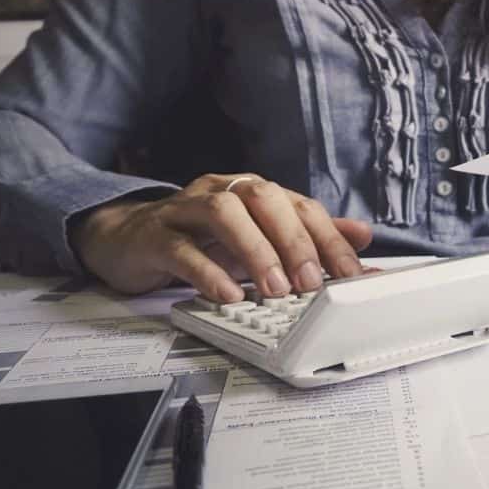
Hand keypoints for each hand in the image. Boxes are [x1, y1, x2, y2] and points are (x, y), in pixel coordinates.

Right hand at [70, 173, 372, 301]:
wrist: (126, 239)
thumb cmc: (198, 238)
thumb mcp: (258, 237)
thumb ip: (308, 236)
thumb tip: (362, 236)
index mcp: (253, 192)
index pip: (300, 205)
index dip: (329, 239)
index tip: (351, 275)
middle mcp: (222, 191)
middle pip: (265, 199)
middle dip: (294, 241)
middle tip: (311, 283)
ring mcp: (185, 210)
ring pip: (223, 214)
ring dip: (255, 251)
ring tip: (274, 290)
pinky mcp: (154, 235)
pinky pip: (181, 248)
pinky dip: (207, 272)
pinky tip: (227, 296)